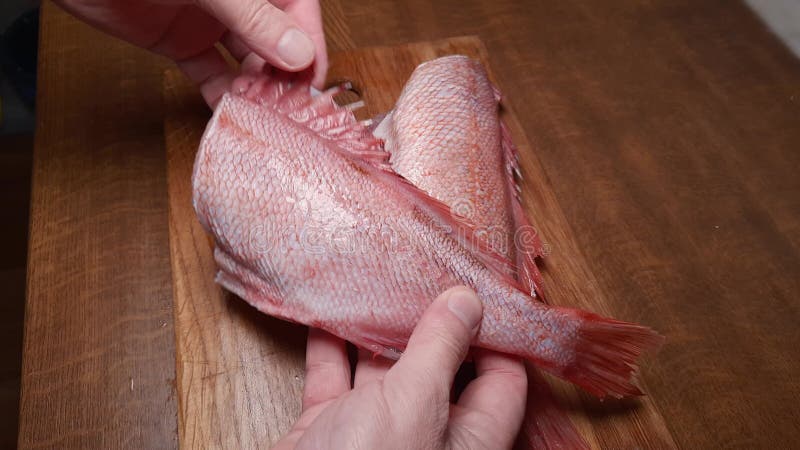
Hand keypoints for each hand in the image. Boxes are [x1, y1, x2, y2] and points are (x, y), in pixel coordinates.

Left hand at [55, 0, 326, 105]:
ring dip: (255, 87)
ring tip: (261, 112)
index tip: (311, 81)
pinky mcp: (178, 41)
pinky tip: (229, 111)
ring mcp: (209, 19)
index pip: (298, 9)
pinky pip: (209, 72)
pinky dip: (220, 93)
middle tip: (288, 106)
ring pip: (245, 60)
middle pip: (276, 40)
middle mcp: (237, 0)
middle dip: (284, 73)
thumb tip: (298, 54)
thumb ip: (253, 19)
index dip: (310, 44)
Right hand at [274, 286, 527, 449]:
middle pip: (440, 366)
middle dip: (428, 320)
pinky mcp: (330, 428)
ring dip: (375, 328)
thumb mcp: (416, 403)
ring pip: (383, 367)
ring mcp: (377, 430)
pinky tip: (327, 309)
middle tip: (423, 269)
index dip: (497, 335)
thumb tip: (471, 300)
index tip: (483, 287)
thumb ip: (441, 349)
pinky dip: (329, 346)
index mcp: (469, 436)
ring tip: (376, 278)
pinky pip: (333, 378)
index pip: (503, 378)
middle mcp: (427, 432)